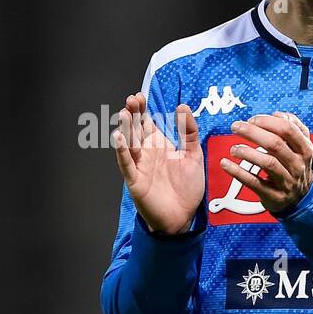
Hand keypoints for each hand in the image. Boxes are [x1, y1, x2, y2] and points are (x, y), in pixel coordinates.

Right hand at [112, 92, 203, 233]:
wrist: (182, 218)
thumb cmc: (186, 188)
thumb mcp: (193, 156)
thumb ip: (189, 132)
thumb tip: (182, 107)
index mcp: (158, 146)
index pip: (147, 123)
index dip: (143, 109)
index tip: (141, 95)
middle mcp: (146, 153)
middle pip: (136, 129)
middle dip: (133, 114)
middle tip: (132, 99)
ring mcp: (139, 166)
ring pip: (129, 144)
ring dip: (126, 129)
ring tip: (125, 113)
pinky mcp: (135, 181)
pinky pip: (126, 164)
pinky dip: (122, 151)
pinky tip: (119, 138)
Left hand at [221, 111, 312, 215]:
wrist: (300, 199)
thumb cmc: (295, 167)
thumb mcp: (301, 147)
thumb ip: (292, 127)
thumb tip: (278, 114)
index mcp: (304, 149)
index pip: (287, 129)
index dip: (267, 121)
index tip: (251, 120)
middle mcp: (297, 165)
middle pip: (275, 144)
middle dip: (252, 132)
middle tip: (236, 127)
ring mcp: (287, 182)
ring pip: (267, 163)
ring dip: (247, 152)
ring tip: (233, 148)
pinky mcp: (273, 196)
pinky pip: (254, 182)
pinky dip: (238, 172)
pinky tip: (226, 164)